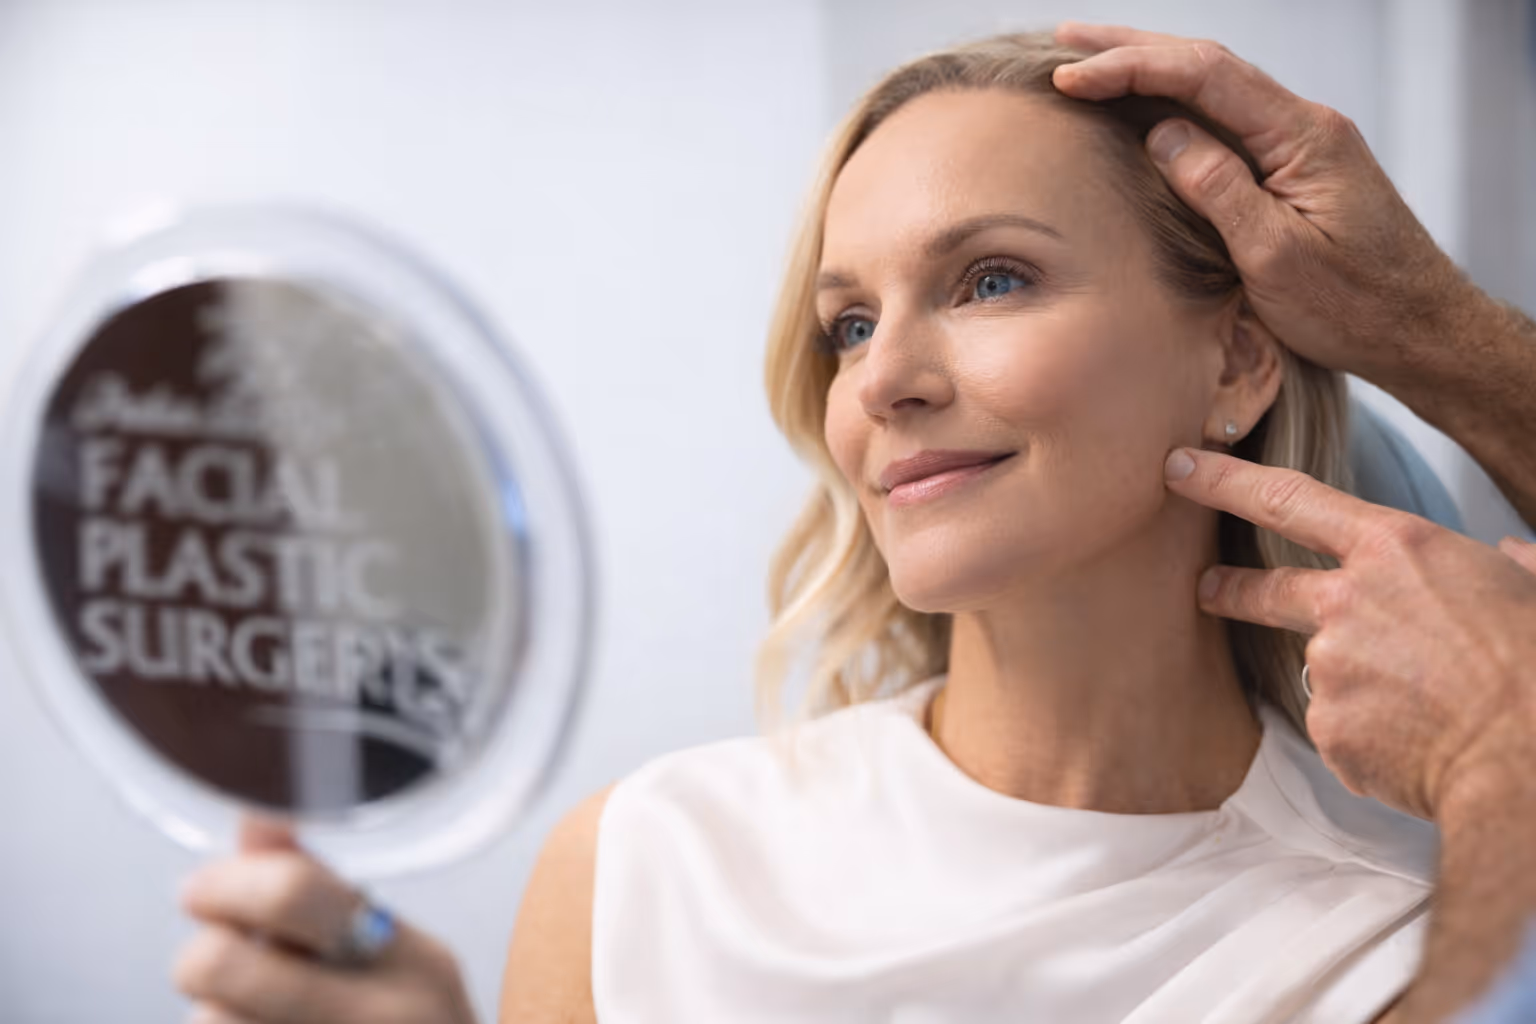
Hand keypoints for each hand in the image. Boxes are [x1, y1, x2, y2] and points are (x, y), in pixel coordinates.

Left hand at [173, 816, 476, 1023]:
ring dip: (215, 1016)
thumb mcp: (394, 956)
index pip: (294, 891)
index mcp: (413, 959)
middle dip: (201, 958)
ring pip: (208, 1023)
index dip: (226, 884)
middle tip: (212, 959)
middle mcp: (381, 1017)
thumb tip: (257, 821)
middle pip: (223, 966)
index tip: (204, 889)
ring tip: (256, 1014)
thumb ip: (320, 889)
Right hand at [1050, 22, 1482, 386]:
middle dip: (1131, 49)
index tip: (1072, 78)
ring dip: (1150, 71)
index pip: (1205, 76)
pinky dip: (1175, 106)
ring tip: (1089, 64)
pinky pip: (1226, 121)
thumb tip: (1162, 133)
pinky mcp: (1294, 169)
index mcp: (1303, 136)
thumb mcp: (1275, 258)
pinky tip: (1144, 108)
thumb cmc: (1356, 307)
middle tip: (1063, 43)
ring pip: (1214, 88)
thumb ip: (1219, 189)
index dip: (1132, 68)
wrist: (1419, 330)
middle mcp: (1304, 125)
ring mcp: (1300, 144)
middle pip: (1207, 65)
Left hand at [1164, 447, 1535, 820]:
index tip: (1178, 467)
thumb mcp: (1533, 590)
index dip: (1223, 480)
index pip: (1287, 498)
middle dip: (1229, 587)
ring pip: (1336, 674)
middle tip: (1207, 588)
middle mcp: (1347, 600)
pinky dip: (1380, 742)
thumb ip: (1508, 566)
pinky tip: (1425, 747)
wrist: (1530, 757)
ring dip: (1373, 691)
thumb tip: (1513, 553)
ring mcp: (1330, 663)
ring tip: (1437, 713)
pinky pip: (1348, 730)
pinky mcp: (1328, 725)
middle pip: (1267, 587)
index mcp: (1397, 548)